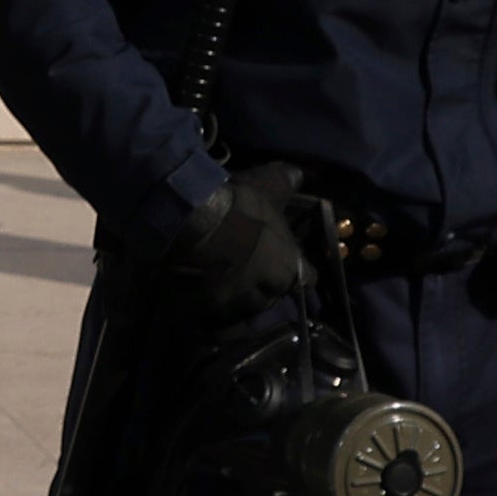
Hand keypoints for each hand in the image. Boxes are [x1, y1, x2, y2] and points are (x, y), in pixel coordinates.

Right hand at [149, 164, 323, 339]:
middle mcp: (266, 294)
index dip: (295, 272)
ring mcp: (235, 308)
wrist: (191, 220)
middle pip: (269, 297)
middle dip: (258, 287)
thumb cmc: (237, 204)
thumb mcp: (267, 185)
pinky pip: (208, 321)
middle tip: (240, 270)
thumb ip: (286, 182)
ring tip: (213, 285)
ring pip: (239, 311)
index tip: (282, 266)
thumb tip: (301, 174)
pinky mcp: (204, 315)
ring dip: (231, 301)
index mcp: (288, 268)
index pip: (305, 279)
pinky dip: (204, 313)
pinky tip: (194, 300)